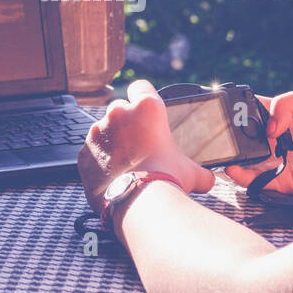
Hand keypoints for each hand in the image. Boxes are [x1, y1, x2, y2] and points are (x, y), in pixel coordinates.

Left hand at [78, 79, 215, 213]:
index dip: (143, 97)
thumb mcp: (191, 172)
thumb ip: (199, 170)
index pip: (141, 87)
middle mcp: (119, 113)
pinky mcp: (84, 152)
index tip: (144, 109)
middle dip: (127, 123)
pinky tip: (112, 175)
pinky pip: (92, 151)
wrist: (139, 205)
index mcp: (147, 108)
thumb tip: (208, 179)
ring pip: (104, 130)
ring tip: (125, 164)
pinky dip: (100, 160)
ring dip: (112, 142)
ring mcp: (98, 132)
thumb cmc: (166, 182)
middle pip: (120, 109)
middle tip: (139, 145)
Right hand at [224, 86, 292, 197]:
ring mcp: (280, 161)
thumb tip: (268, 128)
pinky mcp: (286, 181)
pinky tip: (237, 170)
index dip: (235, 110)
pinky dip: (245, 179)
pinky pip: (260, 182)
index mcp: (282, 115)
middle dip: (229, 137)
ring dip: (233, 159)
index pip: (250, 110)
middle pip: (244, 138)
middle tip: (220, 136)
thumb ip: (288, 104)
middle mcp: (276, 139)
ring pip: (247, 162)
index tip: (222, 110)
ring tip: (224, 155)